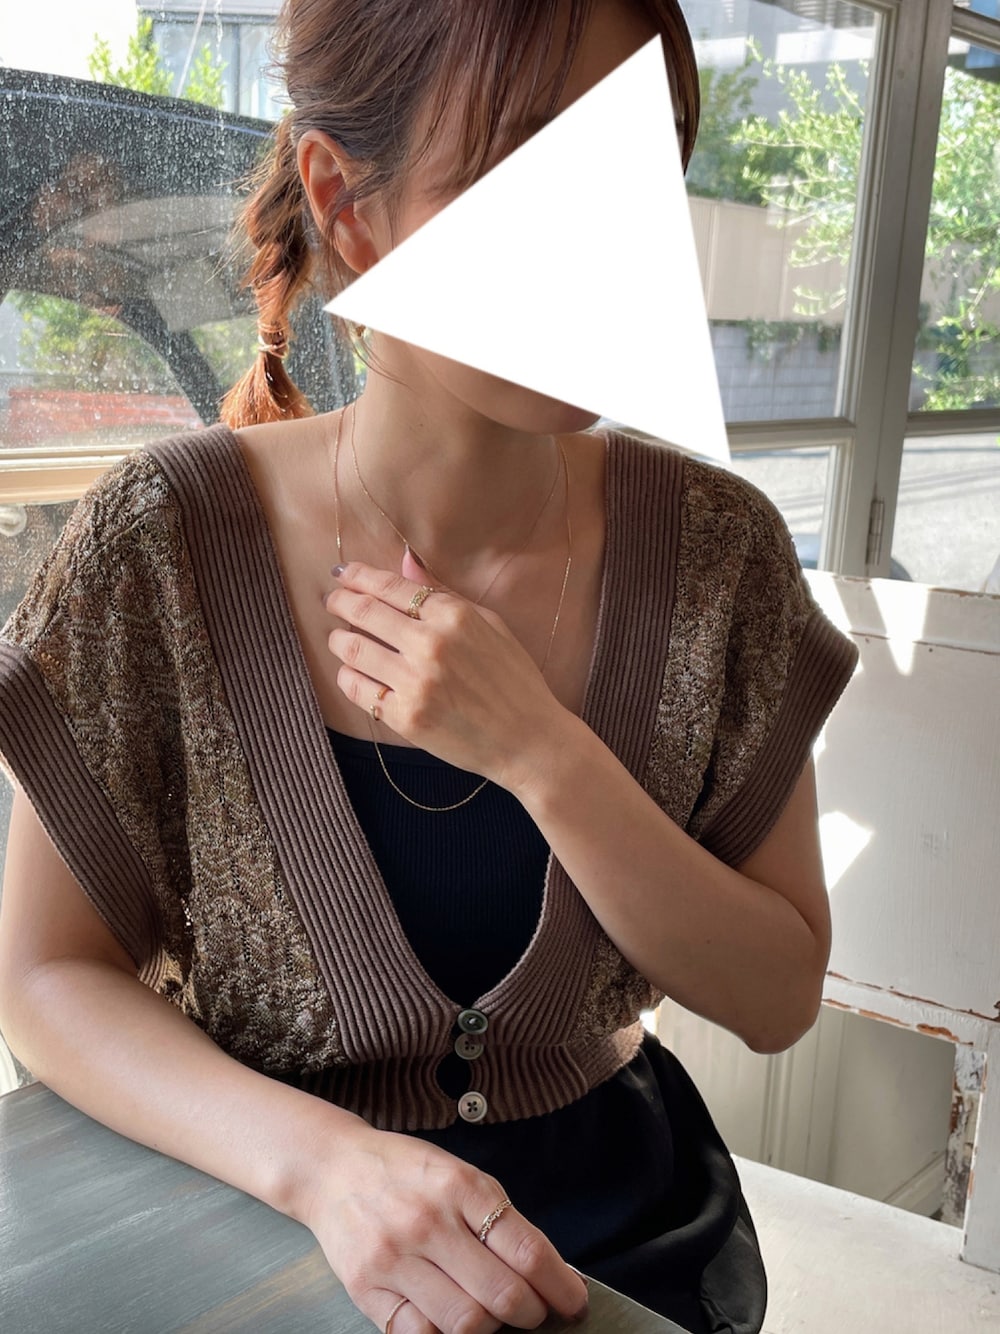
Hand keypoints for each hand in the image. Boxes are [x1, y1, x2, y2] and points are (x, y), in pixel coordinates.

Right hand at [305, 1123, 588, 1331]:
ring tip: (493, 1315)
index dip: (561, 1286)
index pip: (529, 1252)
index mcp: (461, 1187)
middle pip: (503, 1295)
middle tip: (536, 1313)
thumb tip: (551, 1274)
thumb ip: (502, 1221)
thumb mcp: (461, 1176)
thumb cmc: (407, 1172)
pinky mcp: (366, 1289)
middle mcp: (428, 1222)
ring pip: (466, 1324)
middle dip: (533, 1314)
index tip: (574, 1301)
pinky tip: (453, 1321)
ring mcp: (394, 1258)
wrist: (334, 1169)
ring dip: (492, 1329)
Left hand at [322, 552, 569, 792]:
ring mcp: (416, 683)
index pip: (390, 586)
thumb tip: (406, 560)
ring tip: (339, 638)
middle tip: (332, 601)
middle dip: (339, 602)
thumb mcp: (490, 624)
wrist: (528, 740)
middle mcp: (431, 645)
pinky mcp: (405, 717)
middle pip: (363, 612)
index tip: (342, 573)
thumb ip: (445, 592)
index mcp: (454, 616)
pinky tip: (351, 672)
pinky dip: (347, 676)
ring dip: (338, 639)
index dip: (357, 576)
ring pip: (352, 649)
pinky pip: (357, 689)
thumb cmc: (514, 680)